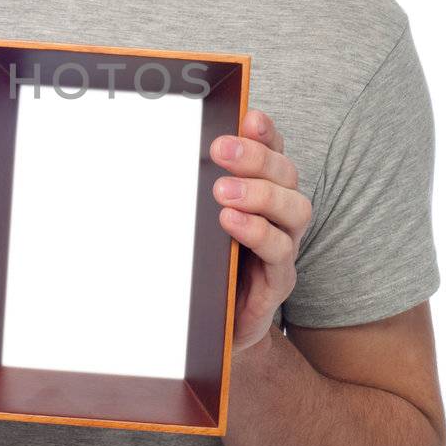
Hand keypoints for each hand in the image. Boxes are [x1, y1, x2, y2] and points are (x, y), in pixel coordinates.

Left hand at [210, 108, 311, 351]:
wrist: (211, 328)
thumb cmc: (203, 265)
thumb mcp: (193, 223)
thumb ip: (188, 191)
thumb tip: (152, 152)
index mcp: (263, 192)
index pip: (274, 153)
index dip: (266, 134)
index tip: (248, 117)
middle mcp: (281, 215)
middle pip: (286, 175)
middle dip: (255, 158)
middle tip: (220, 150)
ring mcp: (284, 247)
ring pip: (294, 210)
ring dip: (259, 194)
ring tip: (222, 191)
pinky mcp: (278, 281)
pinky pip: (279, 252)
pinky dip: (257, 233)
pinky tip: (231, 223)